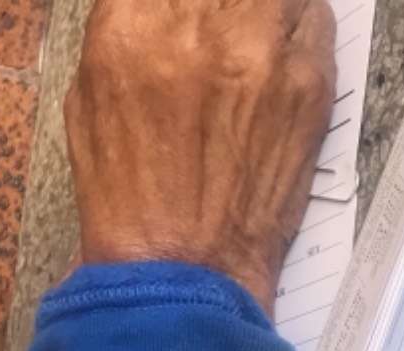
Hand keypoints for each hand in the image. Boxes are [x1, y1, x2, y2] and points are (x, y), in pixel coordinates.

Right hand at [66, 0, 336, 305]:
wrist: (183, 269)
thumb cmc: (127, 195)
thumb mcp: (90, 98)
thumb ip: (125, 26)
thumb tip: (156, 1)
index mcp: (132, 24)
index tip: (184, 7)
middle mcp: (200, 22)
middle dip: (218, 3)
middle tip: (217, 21)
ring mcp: (263, 46)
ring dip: (260, 6)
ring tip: (248, 31)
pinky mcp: (311, 76)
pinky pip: (314, 13)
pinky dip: (296, 23)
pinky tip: (276, 55)